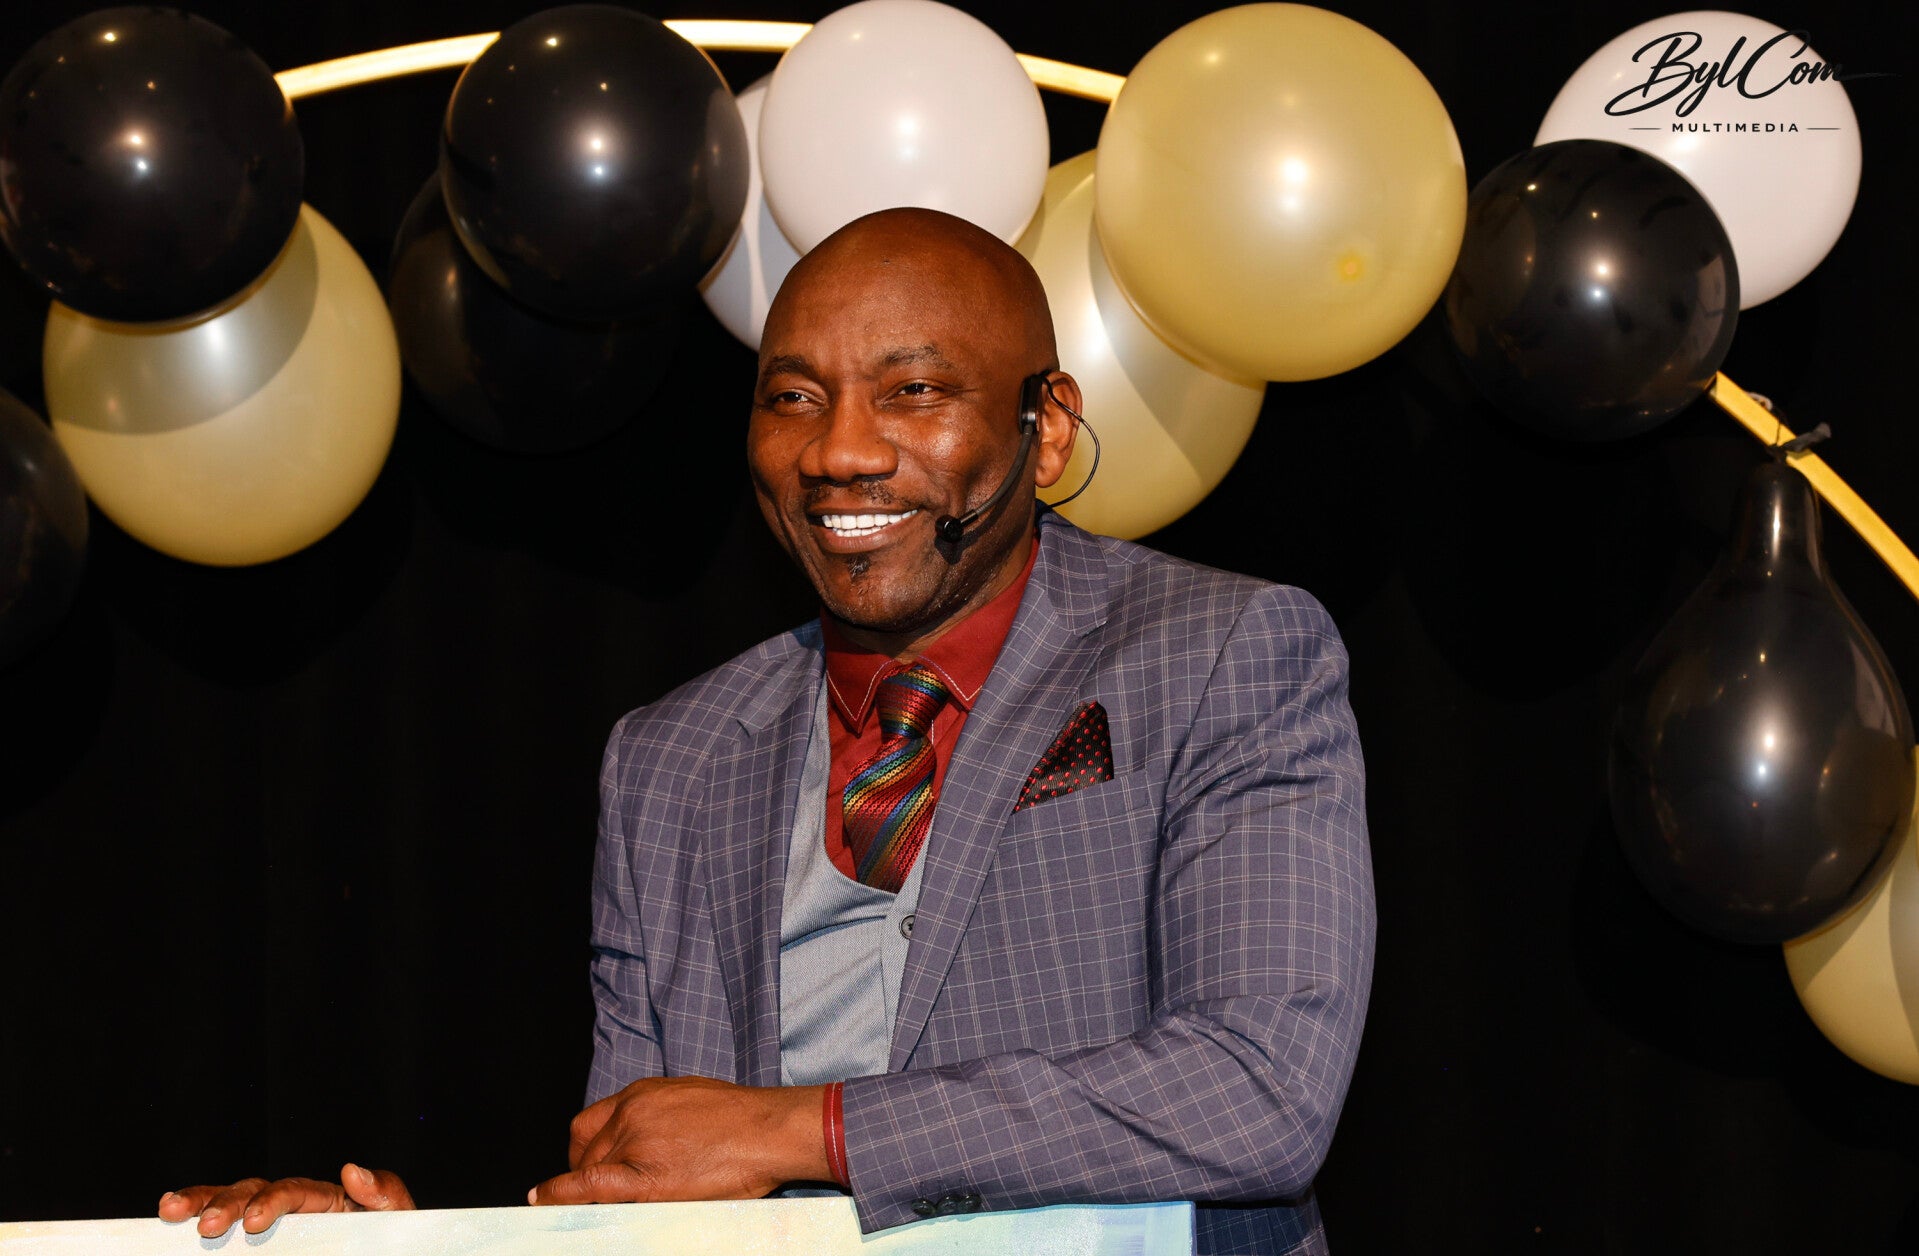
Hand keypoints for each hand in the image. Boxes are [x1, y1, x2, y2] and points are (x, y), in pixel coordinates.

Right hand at [157, 1162, 413, 1236]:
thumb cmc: (393, 1241)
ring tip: (169, 1211)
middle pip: (252, 1191)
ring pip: (230, 1206)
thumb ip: (384, 1195)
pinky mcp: (259, 1250)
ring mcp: (273, 1231)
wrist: (386, 1252)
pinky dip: (194, 1234)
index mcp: (328, 1198)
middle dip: (225, 1202)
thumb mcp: (399, 1220)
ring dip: (200, 1203)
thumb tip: (351, 1170)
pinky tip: (166, 1235)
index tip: (254, 1222)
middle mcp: (294, 1208)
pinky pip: (228, 1241)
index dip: (272, 1201)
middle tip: (205, 1225)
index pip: (294, 1190)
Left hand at [529, 1077, 827, 1205]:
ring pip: (587, 1170)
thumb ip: (662, 1116)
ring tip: (586, 1207)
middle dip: (581, 1172)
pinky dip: (562, 1195)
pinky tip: (544, 1202)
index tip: (580, 1166)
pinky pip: (589, 1186)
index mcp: (643, 1093)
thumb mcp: (693, 1100)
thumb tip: (650, 1142)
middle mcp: (632, 1112)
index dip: (581, 1150)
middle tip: (588, 1196)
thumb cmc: (744, 1118)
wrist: (770, 1129)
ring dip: (582, 1190)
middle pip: (584, 1148)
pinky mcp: (644, 1176)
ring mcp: (636, 1141)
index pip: (591, 1123)